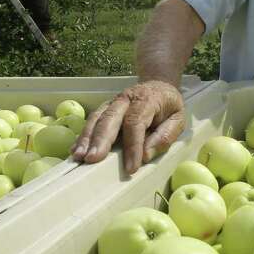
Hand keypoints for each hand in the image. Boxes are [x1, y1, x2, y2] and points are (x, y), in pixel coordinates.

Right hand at [71, 80, 185, 173]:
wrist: (159, 86)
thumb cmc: (169, 107)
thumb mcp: (178, 120)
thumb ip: (165, 136)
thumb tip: (146, 155)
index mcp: (147, 99)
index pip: (136, 123)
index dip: (132, 146)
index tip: (130, 168)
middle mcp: (126, 98)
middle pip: (110, 118)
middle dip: (100, 140)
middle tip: (92, 159)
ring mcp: (112, 102)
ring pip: (97, 119)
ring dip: (86, 138)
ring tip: (79, 157)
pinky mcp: (105, 109)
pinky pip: (92, 121)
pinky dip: (83, 136)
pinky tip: (76, 150)